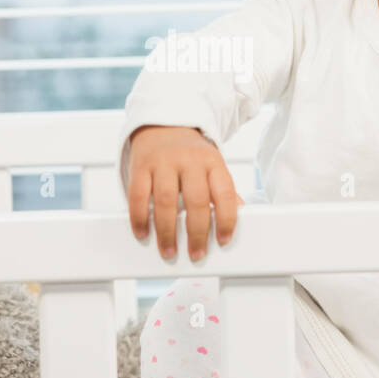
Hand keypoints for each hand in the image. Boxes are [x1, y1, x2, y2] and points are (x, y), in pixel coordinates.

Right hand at [126, 125, 242, 260]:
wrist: (162, 124)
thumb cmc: (190, 152)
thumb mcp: (212, 165)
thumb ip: (223, 189)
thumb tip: (239, 212)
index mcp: (212, 161)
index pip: (225, 193)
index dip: (226, 220)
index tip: (223, 240)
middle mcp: (189, 160)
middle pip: (196, 200)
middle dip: (196, 233)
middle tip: (196, 253)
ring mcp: (163, 162)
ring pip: (166, 201)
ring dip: (167, 231)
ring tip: (169, 250)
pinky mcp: (141, 166)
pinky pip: (138, 195)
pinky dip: (139, 218)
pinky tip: (143, 232)